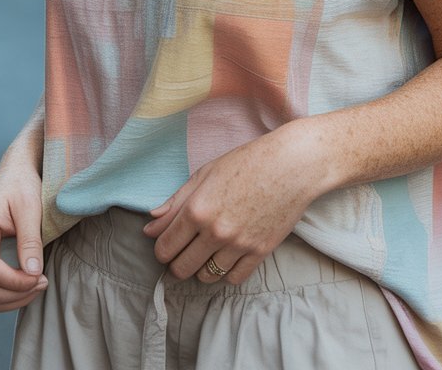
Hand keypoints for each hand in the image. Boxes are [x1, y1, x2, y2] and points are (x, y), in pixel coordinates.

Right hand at [0, 160, 47, 312]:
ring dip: (13, 299)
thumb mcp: (30, 208)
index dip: (15, 281)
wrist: (15, 175)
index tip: (40, 278)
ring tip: (39, 283)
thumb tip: (32, 273)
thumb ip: (30, 240)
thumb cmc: (22, 186)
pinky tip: (30, 282)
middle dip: (16, 293)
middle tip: (44, 281)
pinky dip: (10, 294)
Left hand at [142, 123, 320, 285]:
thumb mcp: (205, 174)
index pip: (164, 248)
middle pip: (181, 269)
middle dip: (177, 262)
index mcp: (197, 209)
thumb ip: (176, 202)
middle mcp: (215, 231)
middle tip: (185, 250)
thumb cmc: (247, 162)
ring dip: (201, 268)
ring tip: (208, 251)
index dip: (161, 249)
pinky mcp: (260, 253)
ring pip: (206, 277)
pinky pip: (233, 279)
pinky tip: (227, 256)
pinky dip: (226, 272)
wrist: (291, 165)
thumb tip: (150, 226)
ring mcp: (239, 244)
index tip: (168, 243)